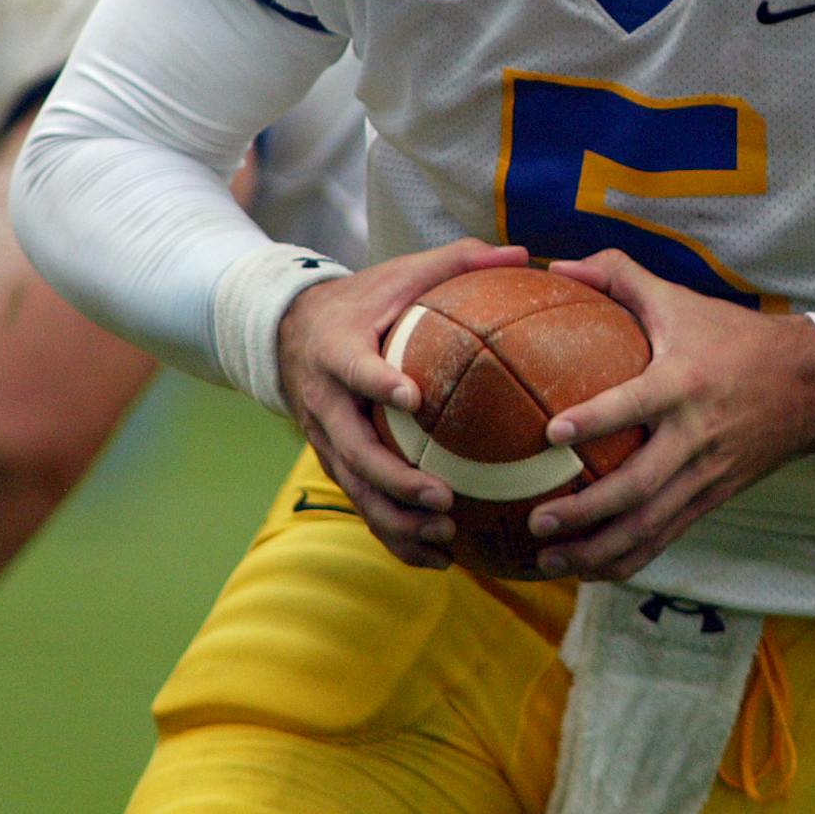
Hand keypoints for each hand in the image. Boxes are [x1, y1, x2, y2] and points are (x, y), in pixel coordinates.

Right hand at [279, 238, 529, 568]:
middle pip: (353, 449)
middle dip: (395, 479)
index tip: (411, 399)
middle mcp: (325, 401)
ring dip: (398, 519)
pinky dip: (395, 536)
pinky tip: (437, 560)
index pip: (354, 368)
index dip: (377, 384)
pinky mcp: (336, 464)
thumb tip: (523, 253)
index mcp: (338, 349)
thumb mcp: (401, 272)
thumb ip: (458, 261)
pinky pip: (363, 507)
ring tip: (445, 537)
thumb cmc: (364, 301)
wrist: (291, 332)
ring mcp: (326, 439)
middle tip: (442, 497)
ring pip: (357, 490)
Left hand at [526, 250, 814, 581]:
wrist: (811, 385)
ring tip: (547, 559)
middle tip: (537, 519)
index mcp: (684, 384)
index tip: (552, 434)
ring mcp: (704, 475)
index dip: (596, 420)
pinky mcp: (711, 499)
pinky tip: (586, 569)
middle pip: (639, 486)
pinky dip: (625, 559)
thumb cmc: (734, 336)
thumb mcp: (680, 300)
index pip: (636, 404)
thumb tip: (556, 266)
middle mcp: (694, 437)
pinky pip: (665, 538)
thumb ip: (618, 276)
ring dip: (597, 549)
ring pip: (649, 526)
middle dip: (586, 511)